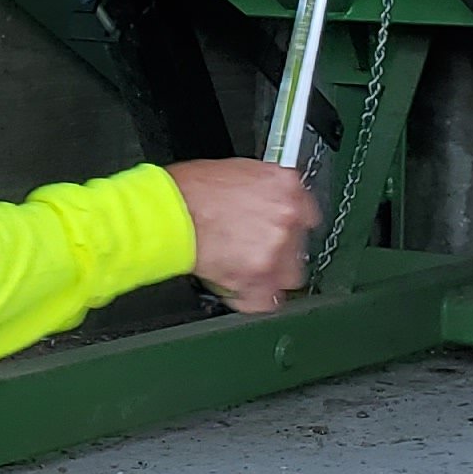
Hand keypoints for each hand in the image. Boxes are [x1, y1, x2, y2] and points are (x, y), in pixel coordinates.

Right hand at [168, 158, 320, 312]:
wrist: (166, 212)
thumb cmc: (190, 191)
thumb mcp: (238, 172)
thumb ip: (264, 191)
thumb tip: (268, 202)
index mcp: (285, 186)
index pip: (306, 214)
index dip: (291, 226)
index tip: (283, 233)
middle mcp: (286, 216)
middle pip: (299, 248)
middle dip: (280, 253)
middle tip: (255, 252)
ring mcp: (274, 249)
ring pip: (287, 277)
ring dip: (269, 277)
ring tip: (246, 272)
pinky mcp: (256, 278)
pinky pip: (264, 301)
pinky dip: (251, 299)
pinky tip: (238, 289)